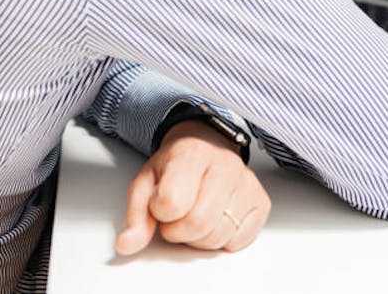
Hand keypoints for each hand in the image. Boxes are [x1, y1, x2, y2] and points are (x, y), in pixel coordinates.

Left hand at [115, 120, 270, 255]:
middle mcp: (224, 164)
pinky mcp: (260, 199)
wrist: (205, 143)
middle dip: (179, 230)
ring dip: (199, 237)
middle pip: (198, 223)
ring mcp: (246, 181)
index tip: (161, 203)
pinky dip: (222, 238)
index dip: (160, 212)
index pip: (172, 202)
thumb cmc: (176, 163)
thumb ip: (136, 215)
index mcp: (190, 153)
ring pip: (218, 235)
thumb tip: (126, 244)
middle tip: (177, 215)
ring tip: (195, 214)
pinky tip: (216, 217)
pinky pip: (239, 240)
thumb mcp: (146, 181)